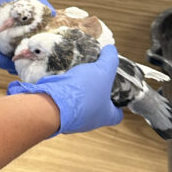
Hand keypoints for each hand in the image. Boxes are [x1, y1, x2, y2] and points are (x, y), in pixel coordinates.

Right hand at [6, 45, 121, 133]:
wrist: (52, 102)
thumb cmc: (83, 92)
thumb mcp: (102, 71)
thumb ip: (109, 59)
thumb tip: (111, 50)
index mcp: (105, 116)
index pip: (117, 114)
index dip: (118, 103)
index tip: (116, 92)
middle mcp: (89, 120)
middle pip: (97, 107)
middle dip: (96, 92)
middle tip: (95, 76)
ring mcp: (72, 117)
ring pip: (79, 103)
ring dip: (78, 91)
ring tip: (79, 73)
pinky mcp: (57, 110)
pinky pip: (64, 99)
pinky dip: (64, 89)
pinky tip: (65, 76)